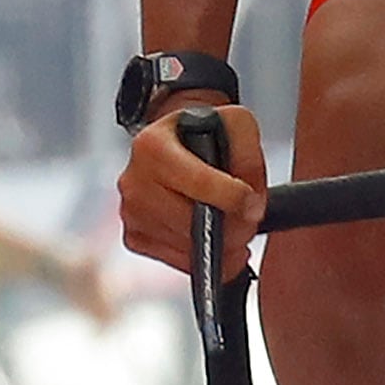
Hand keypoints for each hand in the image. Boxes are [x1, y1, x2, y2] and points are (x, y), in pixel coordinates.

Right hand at [117, 97, 264, 279]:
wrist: (177, 145)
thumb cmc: (203, 135)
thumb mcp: (235, 124)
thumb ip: (249, 155)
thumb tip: (250, 201)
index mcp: (153, 146)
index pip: (199, 182)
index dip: (234, 198)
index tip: (252, 202)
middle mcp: (134, 180)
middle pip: (192, 222)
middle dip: (232, 227)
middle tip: (248, 218)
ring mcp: (131, 212)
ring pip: (188, 246)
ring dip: (221, 245)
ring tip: (233, 225)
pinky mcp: (135, 238)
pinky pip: (178, 260)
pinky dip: (203, 255)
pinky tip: (213, 237)